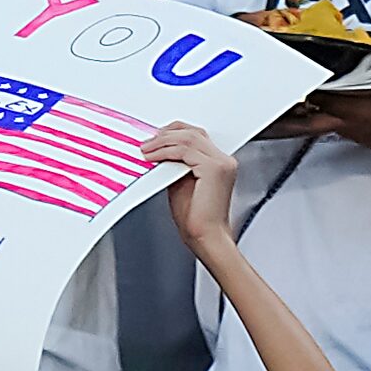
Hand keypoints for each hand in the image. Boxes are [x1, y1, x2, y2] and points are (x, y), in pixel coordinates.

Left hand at [141, 123, 238, 254]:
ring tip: (146, 149)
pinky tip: (153, 156)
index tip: (155, 137)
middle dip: (167, 133)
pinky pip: (184, 151)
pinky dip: (165, 151)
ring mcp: (221, 163)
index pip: (197, 135)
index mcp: (220, 163)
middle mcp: (224, 161)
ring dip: (163, 141)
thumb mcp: (181, 183)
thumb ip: (176, 164)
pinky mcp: (214, 168)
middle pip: (193, 133)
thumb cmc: (196, 219)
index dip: (174, 132)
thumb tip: (159, 151)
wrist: (206, 238)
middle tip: (147, 141)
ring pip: (188, 138)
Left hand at [274, 48, 370, 161]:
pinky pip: (327, 116)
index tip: (302, 64)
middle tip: (303, 67)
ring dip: (315, 95)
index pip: (316, 95)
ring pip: (317, 111)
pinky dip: (325, 104)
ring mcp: (343, 128)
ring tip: (313, 76)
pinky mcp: (347, 132)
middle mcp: (342, 121)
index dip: (307, 79)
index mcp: (352, 109)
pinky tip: (331, 91)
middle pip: (311, 103)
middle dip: (306, 85)